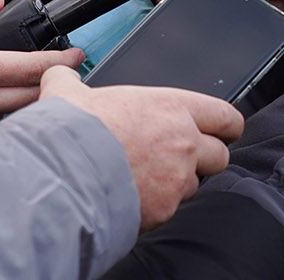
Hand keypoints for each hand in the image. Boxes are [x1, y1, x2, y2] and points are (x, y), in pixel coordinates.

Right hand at [0, 0, 82, 140]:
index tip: (79, 56)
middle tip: (70, 75)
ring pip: (16, 120)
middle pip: (34, 97)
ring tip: (44, 93)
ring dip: (34, 108)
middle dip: (58, 86)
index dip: (63, 61)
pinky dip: (6, 124)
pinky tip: (10, 115)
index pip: (31, 66)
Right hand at [39, 65, 243, 230]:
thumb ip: (70, 81)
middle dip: (204, 159)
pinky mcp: (163, 209)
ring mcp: (176, 178)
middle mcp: (183, 142)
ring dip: (176, 185)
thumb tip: (59, 73)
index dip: (227, 126)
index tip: (224, 131)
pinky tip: (130, 200)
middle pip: (219, 155)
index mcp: (171, 108)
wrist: (57, 178)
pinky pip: (169, 210)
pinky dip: (155, 208)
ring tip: (144, 181)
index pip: (224, 115)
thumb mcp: (69, 95)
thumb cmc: (68, 134)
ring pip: (193, 185)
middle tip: (180, 160)